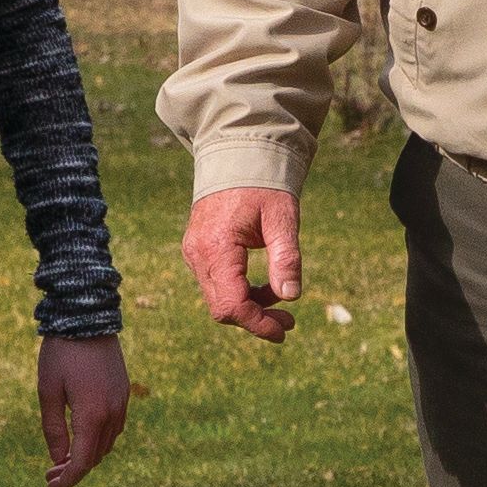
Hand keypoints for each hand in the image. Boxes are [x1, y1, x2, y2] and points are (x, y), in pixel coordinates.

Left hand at [36, 336, 131, 486]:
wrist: (87, 318)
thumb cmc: (61, 353)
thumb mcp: (48, 392)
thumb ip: (54, 429)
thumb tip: (58, 460)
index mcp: (92, 415)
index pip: (81, 462)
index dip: (66, 481)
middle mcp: (112, 413)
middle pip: (95, 457)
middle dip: (73, 470)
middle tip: (49, 476)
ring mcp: (122, 402)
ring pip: (106, 444)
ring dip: (86, 456)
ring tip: (62, 460)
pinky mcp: (124, 392)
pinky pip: (114, 427)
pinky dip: (98, 440)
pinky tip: (81, 438)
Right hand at [186, 186, 304, 344]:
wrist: (237, 156)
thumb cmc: (263, 184)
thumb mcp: (282, 218)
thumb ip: (286, 257)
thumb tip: (291, 296)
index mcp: (217, 247)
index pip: (232, 304)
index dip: (257, 324)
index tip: (283, 331)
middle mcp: (198, 254)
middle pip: (222, 308)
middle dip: (255, 320)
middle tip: (289, 322)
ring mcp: (194, 253)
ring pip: (218, 298)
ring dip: (249, 307)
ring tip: (281, 303)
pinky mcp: (198, 250)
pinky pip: (216, 283)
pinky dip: (239, 292)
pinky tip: (263, 288)